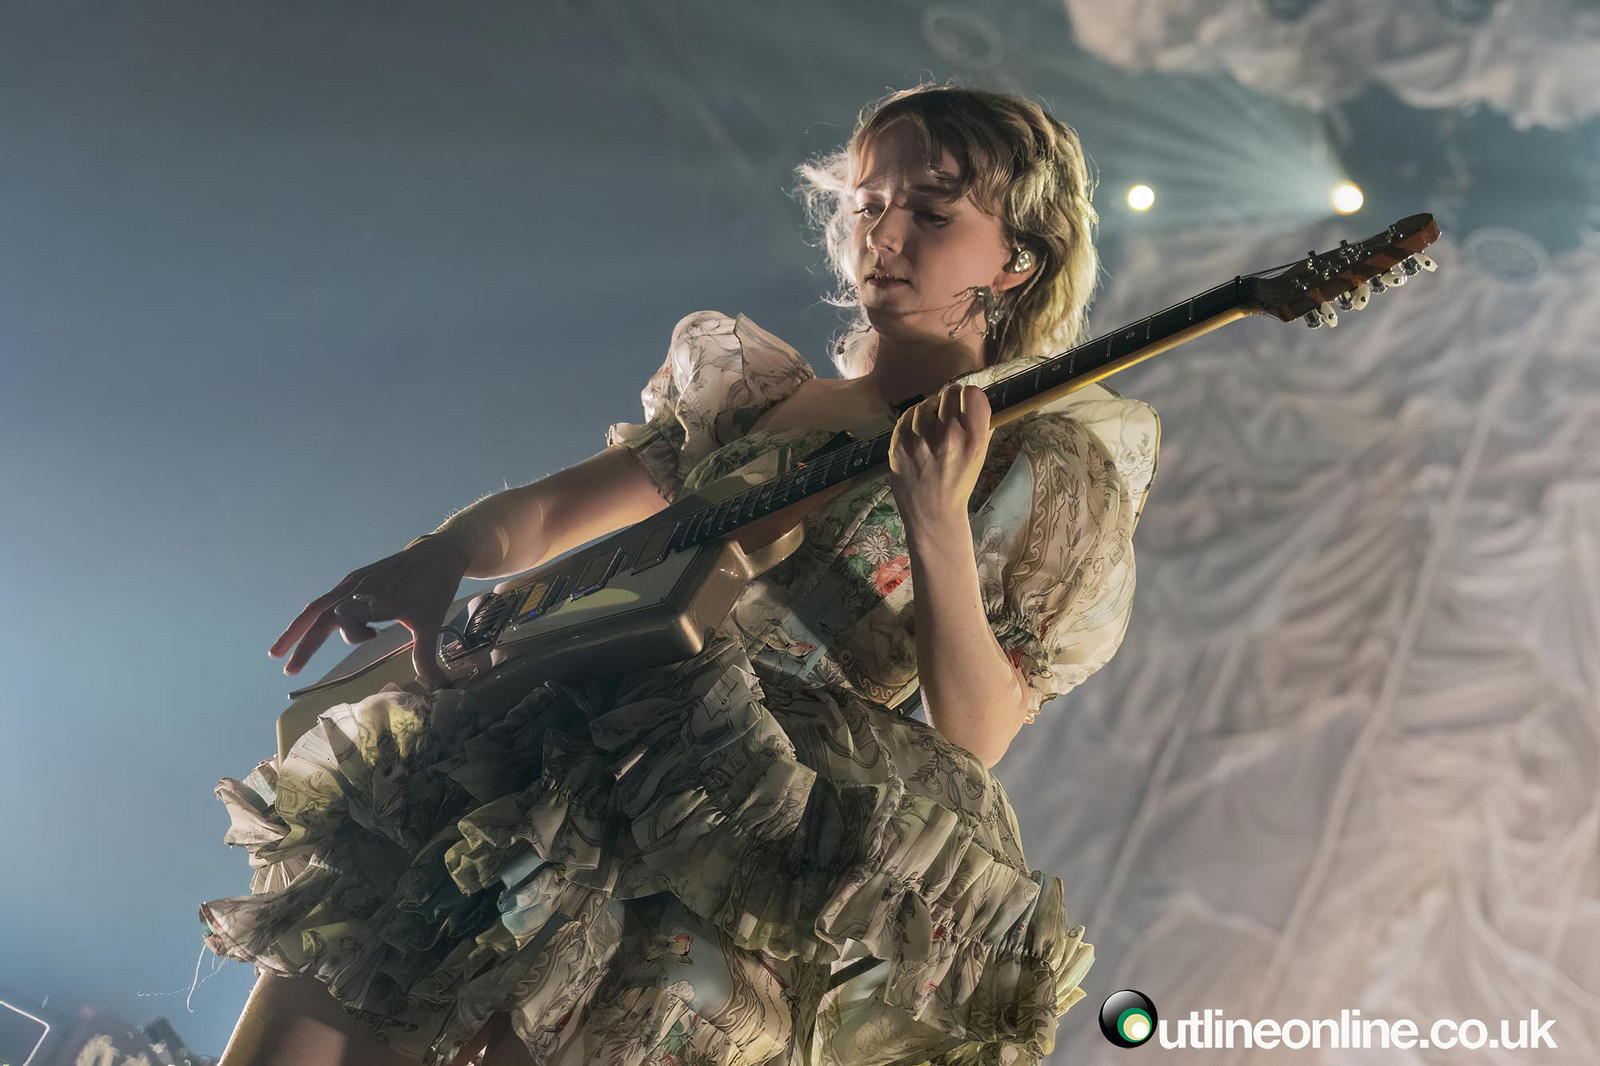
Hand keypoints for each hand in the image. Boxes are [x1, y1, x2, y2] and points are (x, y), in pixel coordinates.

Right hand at [268, 532, 470, 690]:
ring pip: (318, 607)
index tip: (374, 637)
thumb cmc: (434, 589)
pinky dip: (314, 616)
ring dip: (298, 630)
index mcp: (373, 598)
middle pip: (320, 616)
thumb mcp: (431, 622)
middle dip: (302, 643)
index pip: (345, 618)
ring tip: (278, 653)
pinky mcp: (355, 580)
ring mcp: (354, 583)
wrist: (436, 555)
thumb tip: (435, 685)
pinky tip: (306, 630)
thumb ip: (425, 655)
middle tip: (289, 670)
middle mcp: (357, 589)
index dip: (353, 633)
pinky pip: (328, 600)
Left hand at [888, 383, 991, 529]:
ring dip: (931, 410)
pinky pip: (908, 413)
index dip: (969, 397)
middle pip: (949, 393)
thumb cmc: (958, 482)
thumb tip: (975, 397)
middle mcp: (948, 437)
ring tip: (932, 429)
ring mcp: (920, 439)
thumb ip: (981, 425)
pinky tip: (919, 435)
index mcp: (973, 441)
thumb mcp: (980, 456)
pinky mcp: (899, 443)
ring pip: (927, 402)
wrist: (932, 513)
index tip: (966, 404)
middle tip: (948, 416)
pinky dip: (914, 420)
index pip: (972, 394)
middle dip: (950, 402)